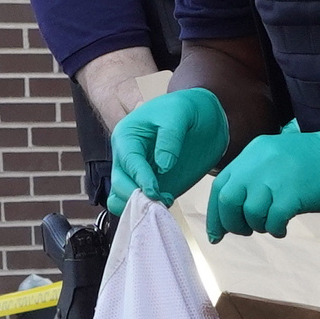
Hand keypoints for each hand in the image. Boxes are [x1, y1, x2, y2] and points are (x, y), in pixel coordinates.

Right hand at [106, 84, 234, 209]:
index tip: (154, 191)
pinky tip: (167, 202)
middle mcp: (127, 158)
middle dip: (136, 197)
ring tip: (164, 203)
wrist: (201, 116)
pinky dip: (150, 209)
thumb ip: (170, 137)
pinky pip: (141, 205)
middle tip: (159, 202)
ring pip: (123, 199)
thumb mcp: (178, 114)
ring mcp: (138, 174)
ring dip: (140, 207)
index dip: (140, 179)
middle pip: (118, 185)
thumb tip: (163, 165)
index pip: (127, 163)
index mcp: (126, 137)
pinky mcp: (151, 186)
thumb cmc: (184, 109)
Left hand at [205, 122, 319, 238]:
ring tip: (272, 225)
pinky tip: (283, 228)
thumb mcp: (276, 158)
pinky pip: (273, 220)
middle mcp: (259, 162)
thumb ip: (254, 178)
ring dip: (258, 226)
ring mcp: (276, 176)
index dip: (216, 213)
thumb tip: (232, 212)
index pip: (220, 185)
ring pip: (250, 212)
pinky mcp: (293, 193)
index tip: (217, 233)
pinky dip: (275, 229)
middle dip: (232, 223)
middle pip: (229, 200)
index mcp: (252, 152)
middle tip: (246, 231)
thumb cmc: (314, 163)